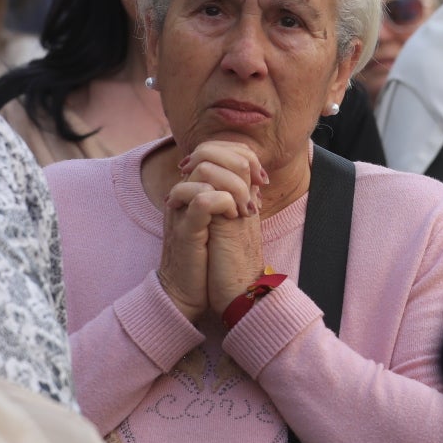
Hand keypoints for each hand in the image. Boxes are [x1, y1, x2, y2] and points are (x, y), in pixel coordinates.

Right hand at [156, 141, 263, 321]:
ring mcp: (181, 209)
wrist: (188, 294)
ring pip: (205, 171)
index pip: (215, 148)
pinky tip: (235, 216)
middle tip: (257, 190)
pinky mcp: (184, 229)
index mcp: (194, 188)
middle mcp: (184, 194)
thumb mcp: (226, 220)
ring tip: (245, 209)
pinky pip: (202, 199)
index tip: (261, 179)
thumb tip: (255, 176)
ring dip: (235, 186)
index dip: (242, 155)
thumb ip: (235, 195)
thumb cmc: (209, 259)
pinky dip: (223, 202)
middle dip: (240, 166)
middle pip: (208, 152)